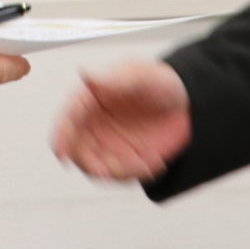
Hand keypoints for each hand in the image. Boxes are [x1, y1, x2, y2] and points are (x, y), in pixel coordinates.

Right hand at [51, 59, 191, 182]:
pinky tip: (156, 161)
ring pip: (98, 168)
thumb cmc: (161, 81)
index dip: (61, 136)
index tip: (61, 153)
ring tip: (148, 162)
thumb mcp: (142, 76)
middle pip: (76, 151)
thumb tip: (84, 72)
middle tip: (108, 170)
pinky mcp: (122, 160)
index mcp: (89, 100)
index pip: (68, 119)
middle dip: (90, 163)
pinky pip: (121, 175)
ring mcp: (106, 144)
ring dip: (119, 171)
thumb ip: (113, 78)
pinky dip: (136, 173)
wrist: (188, 102)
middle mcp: (92, 124)